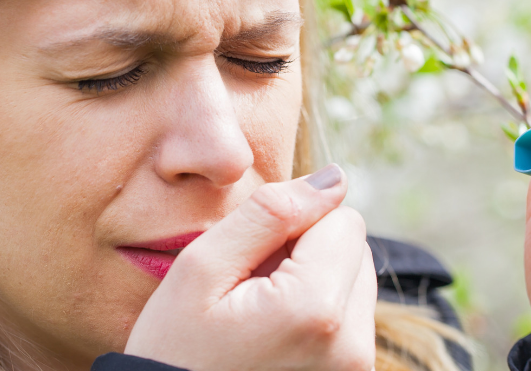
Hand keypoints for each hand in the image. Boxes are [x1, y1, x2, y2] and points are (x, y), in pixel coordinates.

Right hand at [125, 165, 376, 370]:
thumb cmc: (173, 351)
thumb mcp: (201, 269)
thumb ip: (270, 212)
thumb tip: (333, 178)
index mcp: (316, 308)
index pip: (343, 218)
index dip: (294, 225)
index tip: (252, 261)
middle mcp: (352, 345)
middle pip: (355, 249)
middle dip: (309, 253)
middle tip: (252, 290)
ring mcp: (356, 370)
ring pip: (356, 282)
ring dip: (315, 283)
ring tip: (261, 316)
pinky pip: (351, 321)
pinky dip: (319, 316)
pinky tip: (275, 338)